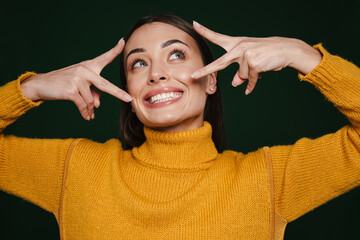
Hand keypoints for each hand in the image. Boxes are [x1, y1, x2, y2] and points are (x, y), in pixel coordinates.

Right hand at [20, 39, 131, 119]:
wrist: (42, 85)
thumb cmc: (64, 84)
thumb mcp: (81, 86)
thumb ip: (93, 93)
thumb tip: (97, 105)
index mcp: (89, 66)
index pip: (104, 58)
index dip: (115, 50)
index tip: (123, 41)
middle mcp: (84, 70)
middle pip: (105, 85)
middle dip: (118, 93)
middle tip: (128, 99)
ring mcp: (77, 79)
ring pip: (92, 100)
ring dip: (91, 109)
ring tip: (89, 113)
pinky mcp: (71, 90)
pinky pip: (83, 105)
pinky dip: (85, 112)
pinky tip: (87, 117)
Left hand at [191, 22, 321, 94]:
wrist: (286, 50)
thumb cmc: (267, 54)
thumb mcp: (251, 61)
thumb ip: (240, 72)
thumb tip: (235, 83)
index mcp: (237, 43)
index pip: (218, 37)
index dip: (206, 32)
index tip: (195, 25)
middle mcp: (240, 47)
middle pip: (220, 63)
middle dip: (206, 71)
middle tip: (193, 76)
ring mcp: (247, 54)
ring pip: (241, 76)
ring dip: (250, 76)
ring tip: (260, 67)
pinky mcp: (254, 63)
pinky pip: (249, 80)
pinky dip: (252, 85)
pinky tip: (250, 89)